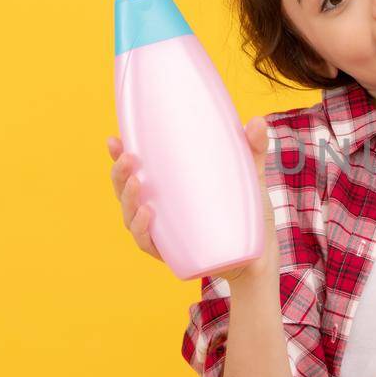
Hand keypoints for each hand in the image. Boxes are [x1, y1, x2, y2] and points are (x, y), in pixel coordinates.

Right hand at [105, 115, 279, 282]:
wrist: (261, 255)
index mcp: (169, 189)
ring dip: (128, 199)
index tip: (114, 139)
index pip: (135, 170)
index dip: (118, 156)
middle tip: (130, 158)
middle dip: (119, 174)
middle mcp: (159, 210)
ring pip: (130, 217)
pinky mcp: (173, 254)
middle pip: (125, 192)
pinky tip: (148, 213)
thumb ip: (254, 148)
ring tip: (138, 182)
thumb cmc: (249, 212)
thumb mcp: (251, 176)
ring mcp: (164, 233)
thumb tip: (257, 121)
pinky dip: (142, 228)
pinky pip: (148, 243)